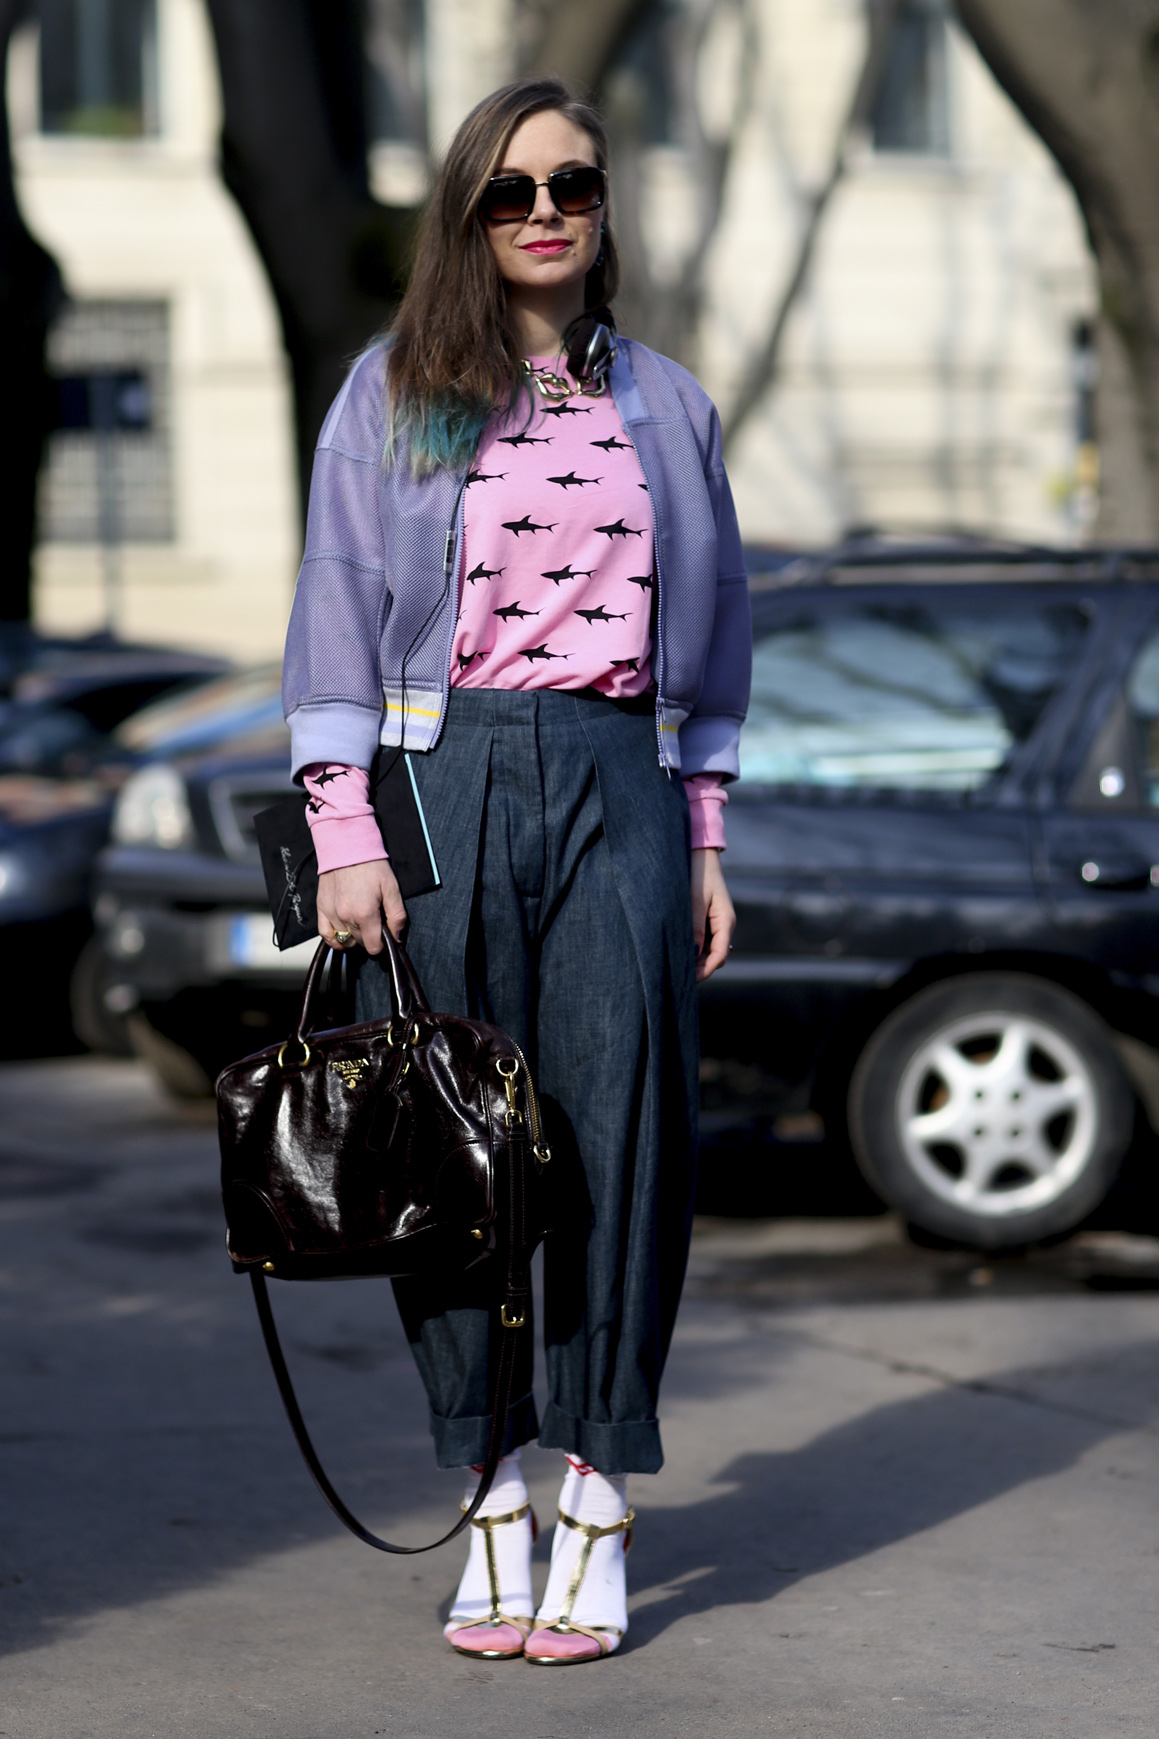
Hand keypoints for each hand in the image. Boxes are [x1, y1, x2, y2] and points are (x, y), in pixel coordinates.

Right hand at [317, 859, 405, 954]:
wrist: (347, 845)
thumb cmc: (372, 865)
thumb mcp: (392, 888)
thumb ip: (397, 916)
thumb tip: (397, 938)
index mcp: (365, 914)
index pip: (374, 947)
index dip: (383, 944)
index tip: (386, 934)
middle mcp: (346, 917)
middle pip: (361, 943)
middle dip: (371, 937)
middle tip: (376, 921)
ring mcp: (331, 913)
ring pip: (345, 940)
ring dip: (355, 937)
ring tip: (362, 922)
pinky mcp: (321, 907)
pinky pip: (325, 935)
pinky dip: (335, 939)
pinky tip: (344, 935)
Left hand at [691, 847, 734, 982]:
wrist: (700, 855)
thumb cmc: (698, 874)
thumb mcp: (695, 900)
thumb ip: (695, 927)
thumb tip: (694, 953)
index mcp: (726, 920)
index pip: (720, 954)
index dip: (707, 970)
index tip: (691, 979)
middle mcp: (725, 924)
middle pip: (716, 956)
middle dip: (701, 968)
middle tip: (679, 978)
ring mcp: (718, 923)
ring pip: (710, 950)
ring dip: (697, 960)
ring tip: (677, 968)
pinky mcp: (709, 920)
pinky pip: (705, 941)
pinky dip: (695, 949)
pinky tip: (681, 952)